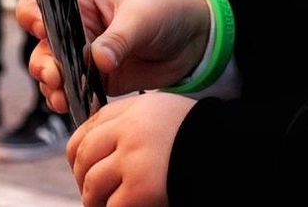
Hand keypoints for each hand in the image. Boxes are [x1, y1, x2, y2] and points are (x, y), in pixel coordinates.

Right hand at [18, 0, 211, 110]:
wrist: (194, 37)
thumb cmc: (167, 10)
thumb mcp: (144, 17)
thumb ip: (120, 38)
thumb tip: (98, 61)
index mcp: (82, 1)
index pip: (39, 1)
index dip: (32, 15)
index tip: (43, 30)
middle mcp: (77, 28)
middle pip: (41, 46)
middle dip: (43, 63)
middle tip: (56, 76)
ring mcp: (84, 56)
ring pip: (51, 73)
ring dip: (52, 87)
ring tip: (63, 96)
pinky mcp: (97, 80)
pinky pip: (72, 92)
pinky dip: (69, 100)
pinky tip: (78, 106)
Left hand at [67, 93, 194, 206]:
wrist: (227, 156)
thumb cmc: (200, 139)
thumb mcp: (164, 114)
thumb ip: (131, 122)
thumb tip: (94, 146)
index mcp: (136, 110)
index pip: (90, 127)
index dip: (79, 149)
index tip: (82, 163)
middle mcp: (130, 131)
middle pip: (84, 154)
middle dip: (83, 176)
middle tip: (93, 190)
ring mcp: (133, 160)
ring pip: (92, 183)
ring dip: (95, 199)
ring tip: (107, 203)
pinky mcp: (139, 189)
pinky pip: (111, 206)